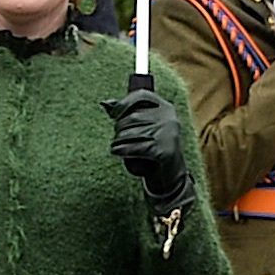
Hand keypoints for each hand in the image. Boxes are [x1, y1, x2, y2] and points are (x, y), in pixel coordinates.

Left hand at [102, 75, 193, 207]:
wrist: (170, 178)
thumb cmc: (153, 150)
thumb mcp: (144, 129)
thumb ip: (128, 115)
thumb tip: (105, 103)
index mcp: (165, 108)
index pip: (142, 96)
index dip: (124, 103)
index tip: (113, 114)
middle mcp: (169, 119)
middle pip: (133, 117)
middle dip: (119, 129)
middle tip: (117, 139)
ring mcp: (168, 135)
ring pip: (131, 133)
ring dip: (118, 141)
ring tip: (116, 147)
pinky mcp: (164, 151)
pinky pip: (134, 147)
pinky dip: (122, 150)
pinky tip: (117, 152)